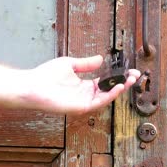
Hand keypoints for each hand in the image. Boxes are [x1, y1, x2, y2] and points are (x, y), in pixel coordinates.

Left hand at [19, 55, 139, 113]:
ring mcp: (84, 102)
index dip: (118, 77)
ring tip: (130, 80)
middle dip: (124, 83)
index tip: (129, 71)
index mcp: (84, 86)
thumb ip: (86, 63)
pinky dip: (109, 95)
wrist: (31, 86)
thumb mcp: (70, 64)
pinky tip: (117, 87)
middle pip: (109, 90)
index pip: (106, 82)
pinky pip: (98, 102)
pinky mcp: (80, 107)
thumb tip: (100, 59)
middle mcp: (86, 95)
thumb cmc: (45, 76)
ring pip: (106, 97)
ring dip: (119, 89)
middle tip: (135, 76)